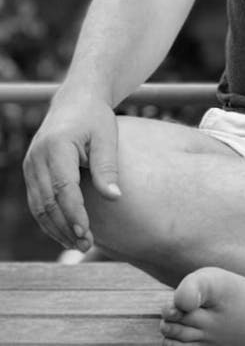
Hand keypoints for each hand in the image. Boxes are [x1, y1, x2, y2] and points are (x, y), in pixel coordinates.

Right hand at [23, 94, 120, 251]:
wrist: (75, 100)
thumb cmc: (95, 118)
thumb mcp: (107, 136)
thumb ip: (107, 166)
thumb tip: (114, 197)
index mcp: (56, 146)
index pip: (63, 188)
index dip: (74, 213)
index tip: (86, 232)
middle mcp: (37, 157)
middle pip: (48, 202)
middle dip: (66, 226)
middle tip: (87, 245)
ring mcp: (30, 165)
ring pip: (39, 206)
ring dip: (56, 228)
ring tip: (78, 244)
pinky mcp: (31, 172)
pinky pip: (37, 202)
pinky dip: (49, 219)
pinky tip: (66, 231)